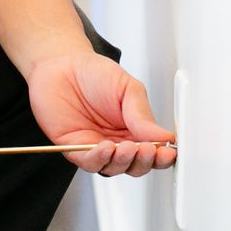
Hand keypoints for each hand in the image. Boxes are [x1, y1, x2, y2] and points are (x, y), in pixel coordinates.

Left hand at [26, 53, 176, 177]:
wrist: (62, 63)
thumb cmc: (94, 73)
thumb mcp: (128, 88)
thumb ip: (143, 114)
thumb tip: (165, 136)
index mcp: (134, 128)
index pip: (153, 151)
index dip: (162, 156)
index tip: (168, 152)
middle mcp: (116, 141)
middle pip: (135, 165)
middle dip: (144, 161)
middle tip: (148, 149)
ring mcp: (95, 146)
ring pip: (114, 167)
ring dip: (123, 161)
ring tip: (128, 148)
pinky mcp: (74, 148)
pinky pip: (89, 162)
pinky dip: (99, 158)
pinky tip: (106, 148)